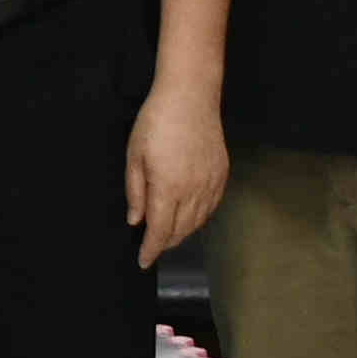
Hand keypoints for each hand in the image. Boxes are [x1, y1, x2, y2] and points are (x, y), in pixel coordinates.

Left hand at [124, 84, 228, 265]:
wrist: (190, 96)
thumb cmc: (157, 121)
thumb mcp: (134, 155)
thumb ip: (135, 192)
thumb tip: (136, 221)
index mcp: (167, 187)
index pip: (160, 231)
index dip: (151, 250)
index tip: (143, 261)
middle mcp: (193, 190)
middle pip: (180, 231)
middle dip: (165, 243)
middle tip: (151, 246)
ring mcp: (210, 183)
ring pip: (197, 222)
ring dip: (182, 233)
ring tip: (168, 234)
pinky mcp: (221, 174)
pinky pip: (211, 206)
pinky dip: (199, 218)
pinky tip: (190, 216)